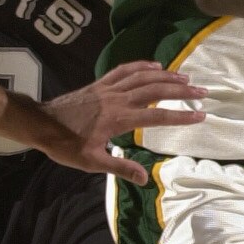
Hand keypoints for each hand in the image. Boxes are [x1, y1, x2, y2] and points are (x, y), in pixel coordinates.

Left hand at [9, 61, 205, 182]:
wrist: (41, 124)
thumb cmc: (66, 146)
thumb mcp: (92, 162)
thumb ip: (120, 168)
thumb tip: (146, 178)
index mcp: (119, 119)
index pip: (157, 115)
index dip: (181, 116)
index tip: (201, 115)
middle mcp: (118, 99)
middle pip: (156, 90)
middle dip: (181, 91)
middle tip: (203, 91)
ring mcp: (109, 88)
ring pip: (143, 77)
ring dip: (166, 76)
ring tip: (186, 78)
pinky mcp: (100, 84)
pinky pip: (125, 70)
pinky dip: (142, 65)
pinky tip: (155, 65)